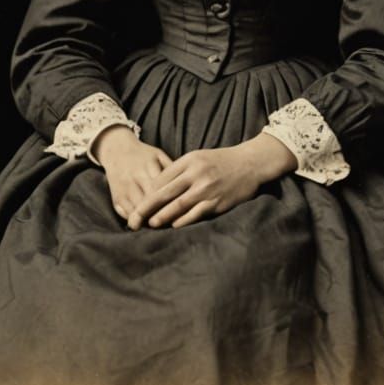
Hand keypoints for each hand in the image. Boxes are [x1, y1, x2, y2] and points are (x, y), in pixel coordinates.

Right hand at [95, 126, 172, 227]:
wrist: (116, 148)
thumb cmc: (144, 154)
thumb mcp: (158, 155)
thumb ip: (172, 169)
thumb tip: (186, 185)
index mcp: (148, 166)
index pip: (161, 188)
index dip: (171, 202)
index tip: (181, 213)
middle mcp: (135, 177)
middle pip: (149, 201)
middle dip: (159, 215)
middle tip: (172, 225)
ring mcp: (124, 188)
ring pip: (136, 210)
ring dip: (146, 221)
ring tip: (159, 229)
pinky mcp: (116, 196)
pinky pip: (125, 213)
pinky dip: (135, 221)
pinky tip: (144, 226)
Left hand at [135, 134, 297, 229]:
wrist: (249, 163)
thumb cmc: (220, 161)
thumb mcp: (198, 158)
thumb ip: (180, 170)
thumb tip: (159, 187)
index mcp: (188, 161)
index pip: (161, 178)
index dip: (146, 192)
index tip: (135, 203)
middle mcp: (195, 173)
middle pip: (165, 192)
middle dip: (147, 206)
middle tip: (134, 218)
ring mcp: (207, 188)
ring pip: (179, 204)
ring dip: (163, 216)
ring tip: (150, 224)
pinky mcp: (218, 201)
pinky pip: (197, 212)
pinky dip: (184, 220)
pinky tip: (174, 226)